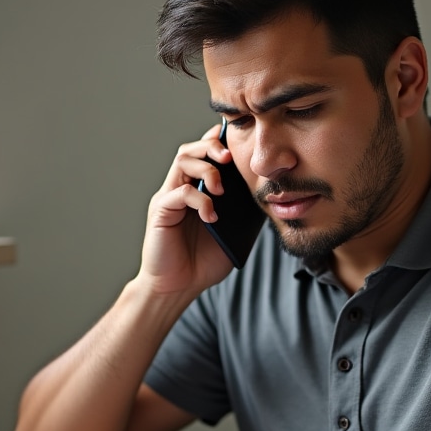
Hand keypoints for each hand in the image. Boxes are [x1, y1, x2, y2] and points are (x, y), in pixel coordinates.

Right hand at [137, 125, 237, 297]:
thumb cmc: (203, 262)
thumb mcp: (234, 233)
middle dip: (212, 147)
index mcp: (196, 189)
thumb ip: (244, 212)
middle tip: (230, 158)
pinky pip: (179, 193)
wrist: (178, 288)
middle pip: (191, 149)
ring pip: (183, 162)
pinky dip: (200, 200)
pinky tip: (212, 216)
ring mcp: (169, 198)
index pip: (204, 153)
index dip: (220, 143)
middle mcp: (180, 188)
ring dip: (206, 168)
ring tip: (221, 188)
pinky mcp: (161, 212)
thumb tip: (269, 194)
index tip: (240, 147)